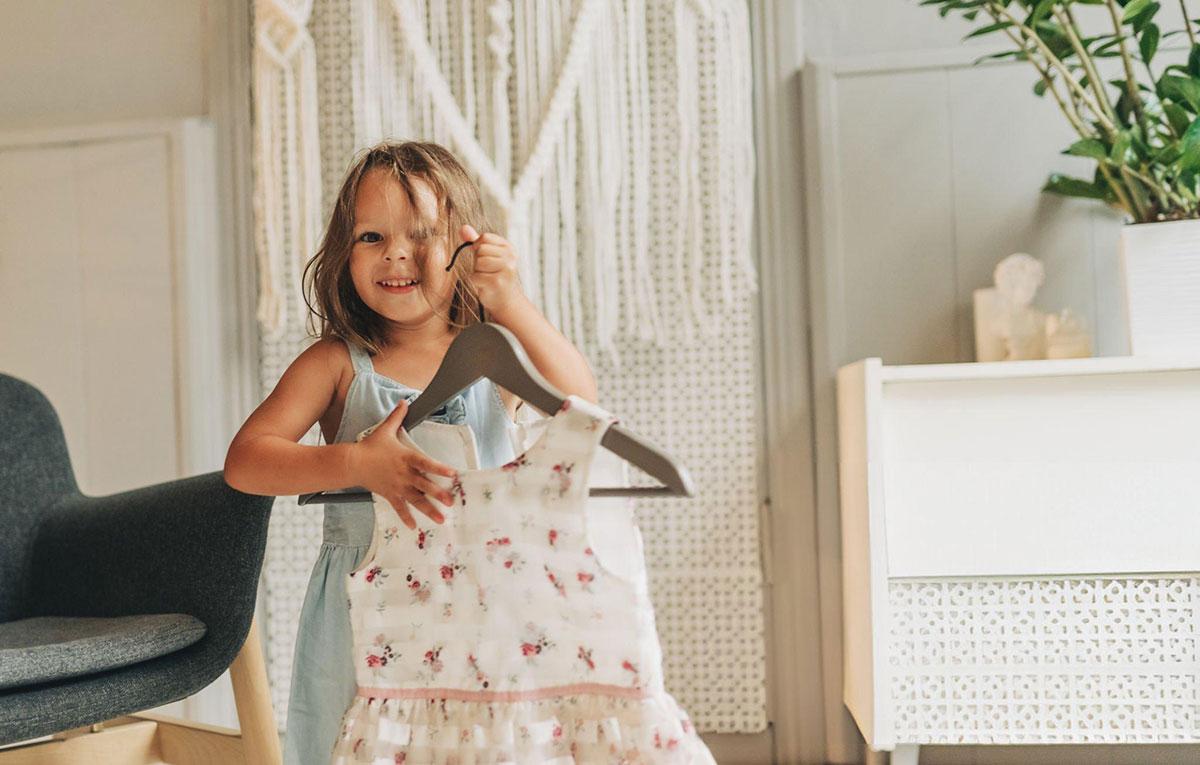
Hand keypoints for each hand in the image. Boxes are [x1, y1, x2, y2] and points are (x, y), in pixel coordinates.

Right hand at [347, 400, 457, 529]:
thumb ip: (397, 416)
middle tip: (451, 502)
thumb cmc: (370, 447)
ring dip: (428, 510)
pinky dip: (406, 517)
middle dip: (438, 494)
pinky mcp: (389, 494)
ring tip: (441, 519)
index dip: (439, 468)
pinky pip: (399, 508)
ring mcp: (397, 486)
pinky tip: (414, 527)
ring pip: (415, 500)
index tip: (453, 474)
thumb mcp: (385, 430)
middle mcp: (404, 474)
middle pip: (424, 485)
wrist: (353, 462)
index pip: (426, 463)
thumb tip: (404, 402)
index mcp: (406, 458)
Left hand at [460, 224, 528, 320]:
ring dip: (478, 271)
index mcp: (509, 248)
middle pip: (481, 249)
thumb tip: (462, 227)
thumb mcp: (486, 255)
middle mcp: (511, 257)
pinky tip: (486, 285)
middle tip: (487, 271)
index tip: (485, 257)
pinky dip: (476, 282)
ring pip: (478, 262)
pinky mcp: (498, 282)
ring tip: (487, 277)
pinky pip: (476, 276)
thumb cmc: (494, 276)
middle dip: (478, 261)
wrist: (505, 300)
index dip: (478, 247)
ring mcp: (506, 269)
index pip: (484, 237)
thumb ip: (474, 241)